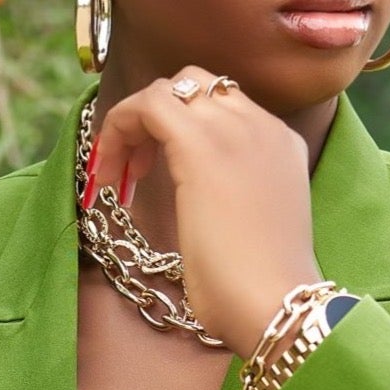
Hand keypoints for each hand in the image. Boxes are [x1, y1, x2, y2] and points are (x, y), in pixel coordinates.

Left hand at [83, 71, 322, 359]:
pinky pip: (145, 106)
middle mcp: (262, 126)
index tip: (151, 171)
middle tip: (133, 170)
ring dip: (132, 124)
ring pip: (168, 90)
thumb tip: (200, 203)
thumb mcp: (253, 225)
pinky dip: (118, 127)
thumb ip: (232, 197)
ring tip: (116, 174)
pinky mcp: (198, 145)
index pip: (221, 106)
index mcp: (281, 144)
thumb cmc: (261, 290)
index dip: (177, 128)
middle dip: (155, 117)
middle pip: (194, 86)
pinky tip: (109, 172)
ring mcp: (234, 130)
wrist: (277, 304)